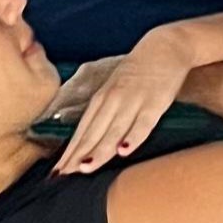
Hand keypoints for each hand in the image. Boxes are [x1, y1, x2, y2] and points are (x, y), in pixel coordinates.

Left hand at [49, 25, 193, 172]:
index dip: (70, 151)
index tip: (58, 171)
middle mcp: (113, 100)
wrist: (165, 47)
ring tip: (85, 168)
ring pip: (114, 131)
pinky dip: (133, 137)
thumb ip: (103, 110)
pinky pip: (143, 123)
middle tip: (63, 176)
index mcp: (102, 98)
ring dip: (99, 150)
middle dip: (77, 156)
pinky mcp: (155, 103)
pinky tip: (124, 150)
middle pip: (93, 133)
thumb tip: (88, 137)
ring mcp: (133, 101)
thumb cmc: (138, 71)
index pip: (82, 129)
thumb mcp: (114, 87)